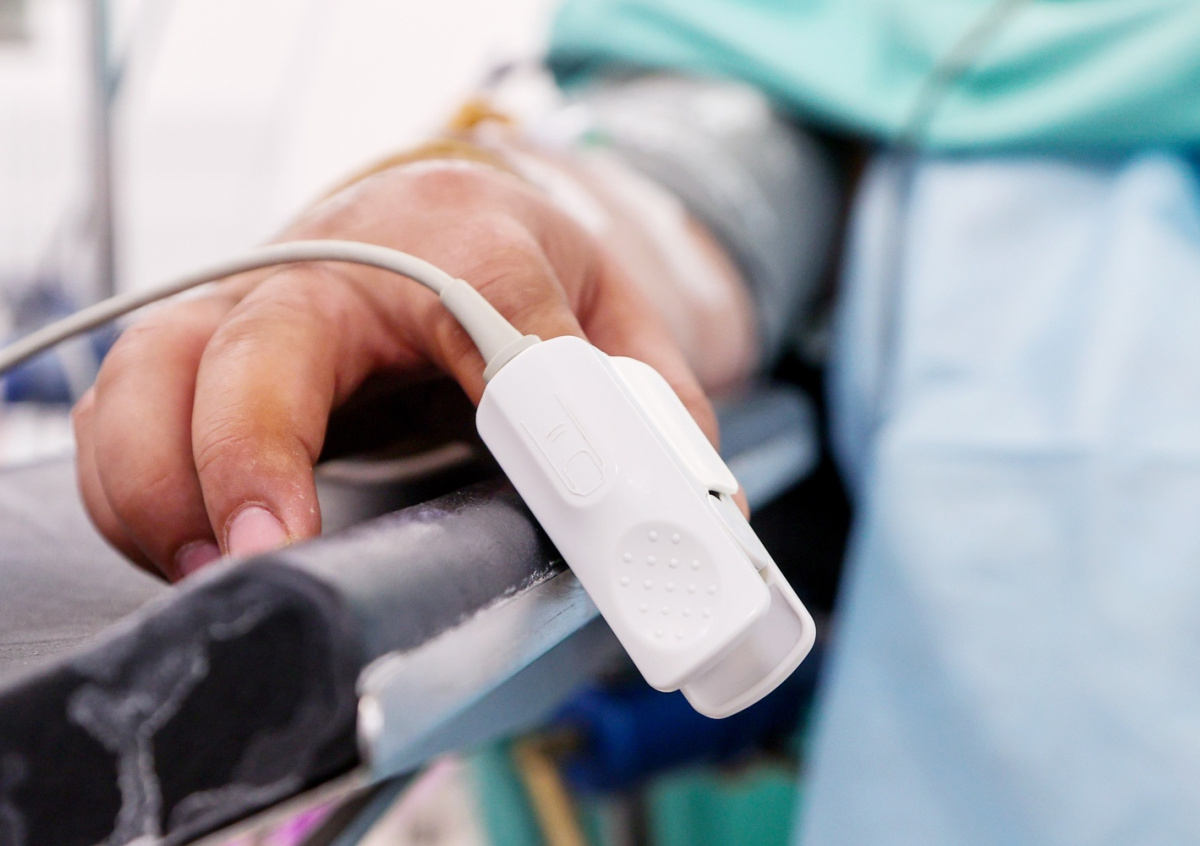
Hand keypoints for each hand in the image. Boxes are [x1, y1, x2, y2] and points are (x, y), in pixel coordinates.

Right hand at [72, 161, 730, 579]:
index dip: (505, 379)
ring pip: (157, 376)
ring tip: (219, 578)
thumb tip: (697, 512)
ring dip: (164, 487)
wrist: (434, 211)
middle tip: (274, 556)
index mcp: (464, 239)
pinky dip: (135, 490)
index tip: (508, 456)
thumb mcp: (608, 306)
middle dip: (252, 452)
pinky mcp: (201, 350)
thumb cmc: (515, 262)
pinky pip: (129, 415)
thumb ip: (653, 399)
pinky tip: (189, 553)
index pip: (482, 291)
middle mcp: (337, 261)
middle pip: (263, 340)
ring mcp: (253, 304)